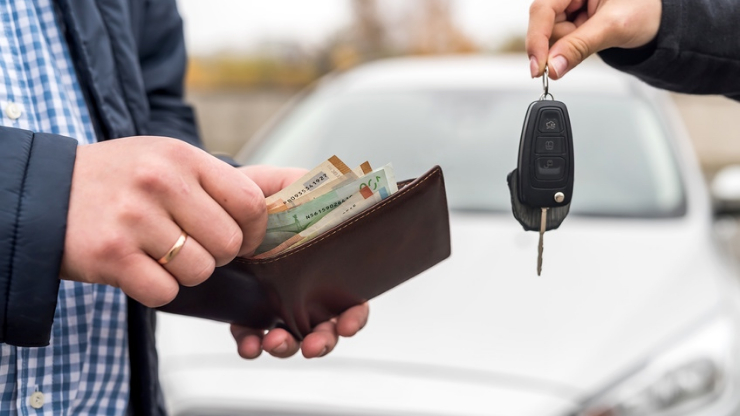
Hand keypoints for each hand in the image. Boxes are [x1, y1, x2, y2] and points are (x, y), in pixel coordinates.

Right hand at [61, 136, 266, 306]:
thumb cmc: (119, 179)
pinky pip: (165, 291)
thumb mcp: (167, 159)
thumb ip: (216, 181)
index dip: (255, 230)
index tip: (243, 238)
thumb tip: (278, 200)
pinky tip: (138, 267)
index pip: (249, 201)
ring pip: (200, 271)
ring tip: (160, 252)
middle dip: (217, 254)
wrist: (45, 192)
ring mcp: (134, 219)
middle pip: (228, 244)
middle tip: (192, 245)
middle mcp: (160, 182)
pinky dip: (157, 288)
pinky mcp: (111, 255)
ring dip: (185, 272)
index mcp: (182, 156)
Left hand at [230, 165, 369, 357]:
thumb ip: (321, 189)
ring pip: (291, 338)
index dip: (354, 316)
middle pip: (325, 327)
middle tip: (314, 344)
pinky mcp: (246, 310)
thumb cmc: (259, 193)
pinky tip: (250, 343)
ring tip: (276, 342)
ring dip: (288, 347)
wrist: (215, 198)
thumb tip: (350, 190)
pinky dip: (253, 346)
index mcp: (323, 265)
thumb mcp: (292, 183)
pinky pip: (252, 338)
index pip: (350, 299)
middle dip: (323, 341)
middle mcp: (304, 288)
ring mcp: (276, 302)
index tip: (347, 324)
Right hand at [527, 0, 661, 78]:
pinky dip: (571, 47)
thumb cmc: (648, 10)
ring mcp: (569, 6)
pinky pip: (559, 40)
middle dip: (560, 42)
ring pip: (550, 35)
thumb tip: (553, 67)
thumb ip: (579, 47)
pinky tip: (590, 39)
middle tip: (588, 41)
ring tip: (596, 36)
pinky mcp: (571, 20)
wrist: (661, 21)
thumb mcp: (614, 27)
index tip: (538, 68)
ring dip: (568, 45)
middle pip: (543, 24)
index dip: (537, 40)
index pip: (542, 9)